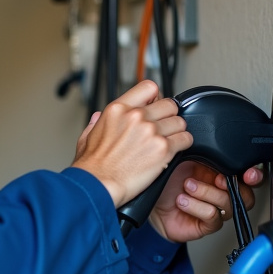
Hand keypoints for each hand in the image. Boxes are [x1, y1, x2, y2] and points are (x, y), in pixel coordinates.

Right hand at [71, 80, 193, 206]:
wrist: (97, 185)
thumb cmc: (92, 166)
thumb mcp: (87, 137)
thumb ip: (97, 123)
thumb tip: (98, 117)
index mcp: (118, 109)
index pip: (149, 87)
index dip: (156, 98)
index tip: (155, 107)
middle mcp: (136, 116)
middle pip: (169, 105)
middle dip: (169, 116)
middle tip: (164, 128)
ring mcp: (151, 131)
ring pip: (179, 122)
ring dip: (177, 132)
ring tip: (169, 141)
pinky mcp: (163, 149)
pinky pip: (185, 139)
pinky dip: (183, 144)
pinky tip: (174, 150)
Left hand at [147, 164, 263, 242]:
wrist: (148, 199)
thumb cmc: (166, 178)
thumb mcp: (186, 158)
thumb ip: (207, 153)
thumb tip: (222, 146)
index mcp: (221, 174)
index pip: (248, 176)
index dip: (253, 175)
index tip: (248, 172)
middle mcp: (221, 193)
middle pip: (247, 194)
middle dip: (236, 185)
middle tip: (218, 178)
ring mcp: (215, 210)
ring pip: (228, 204)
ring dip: (207, 193)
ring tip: (187, 186)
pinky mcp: (206, 225)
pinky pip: (212, 216)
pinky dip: (196, 206)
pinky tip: (183, 200)